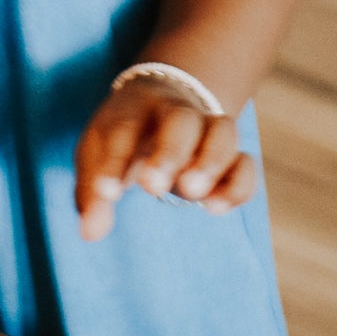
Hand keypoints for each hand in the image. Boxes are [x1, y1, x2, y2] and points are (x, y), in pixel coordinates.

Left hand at [74, 76, 254, 240]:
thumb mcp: (98, 153)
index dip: (115, 163)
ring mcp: (208, 129)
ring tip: (194, 195)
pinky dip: (238, 186)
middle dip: (170, 153)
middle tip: (153, 187)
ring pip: (224, 130)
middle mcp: (176, 111)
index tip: (108, 194)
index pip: (124, 130)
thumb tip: (89, 234)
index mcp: (134, 108)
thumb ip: (92, 193)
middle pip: (182, 120)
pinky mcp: (231, 153)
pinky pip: (246, 164)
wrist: (164, 101)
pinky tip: (215, 208)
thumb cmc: (125, 135)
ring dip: (212, 163)